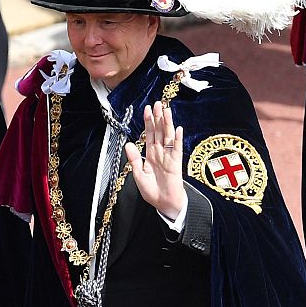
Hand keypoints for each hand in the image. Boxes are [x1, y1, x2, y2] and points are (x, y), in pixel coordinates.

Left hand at [124, 102, 185, 219]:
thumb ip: (134, 159)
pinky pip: (176, 149)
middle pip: (159, 131)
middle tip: (158, 103)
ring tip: (167, 110)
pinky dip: (177, 139)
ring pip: (167, 136)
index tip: (147, 109)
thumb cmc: (152, 191)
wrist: (164, 203)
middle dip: (158, 117)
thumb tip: (128, 144)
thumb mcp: (138, 174)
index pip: (149, 134)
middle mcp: (160, 152)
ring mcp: (168, 156)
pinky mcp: (176, 163)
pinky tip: (177, 129)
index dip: (148, 122)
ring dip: (167, 123)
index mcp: (150, 154)